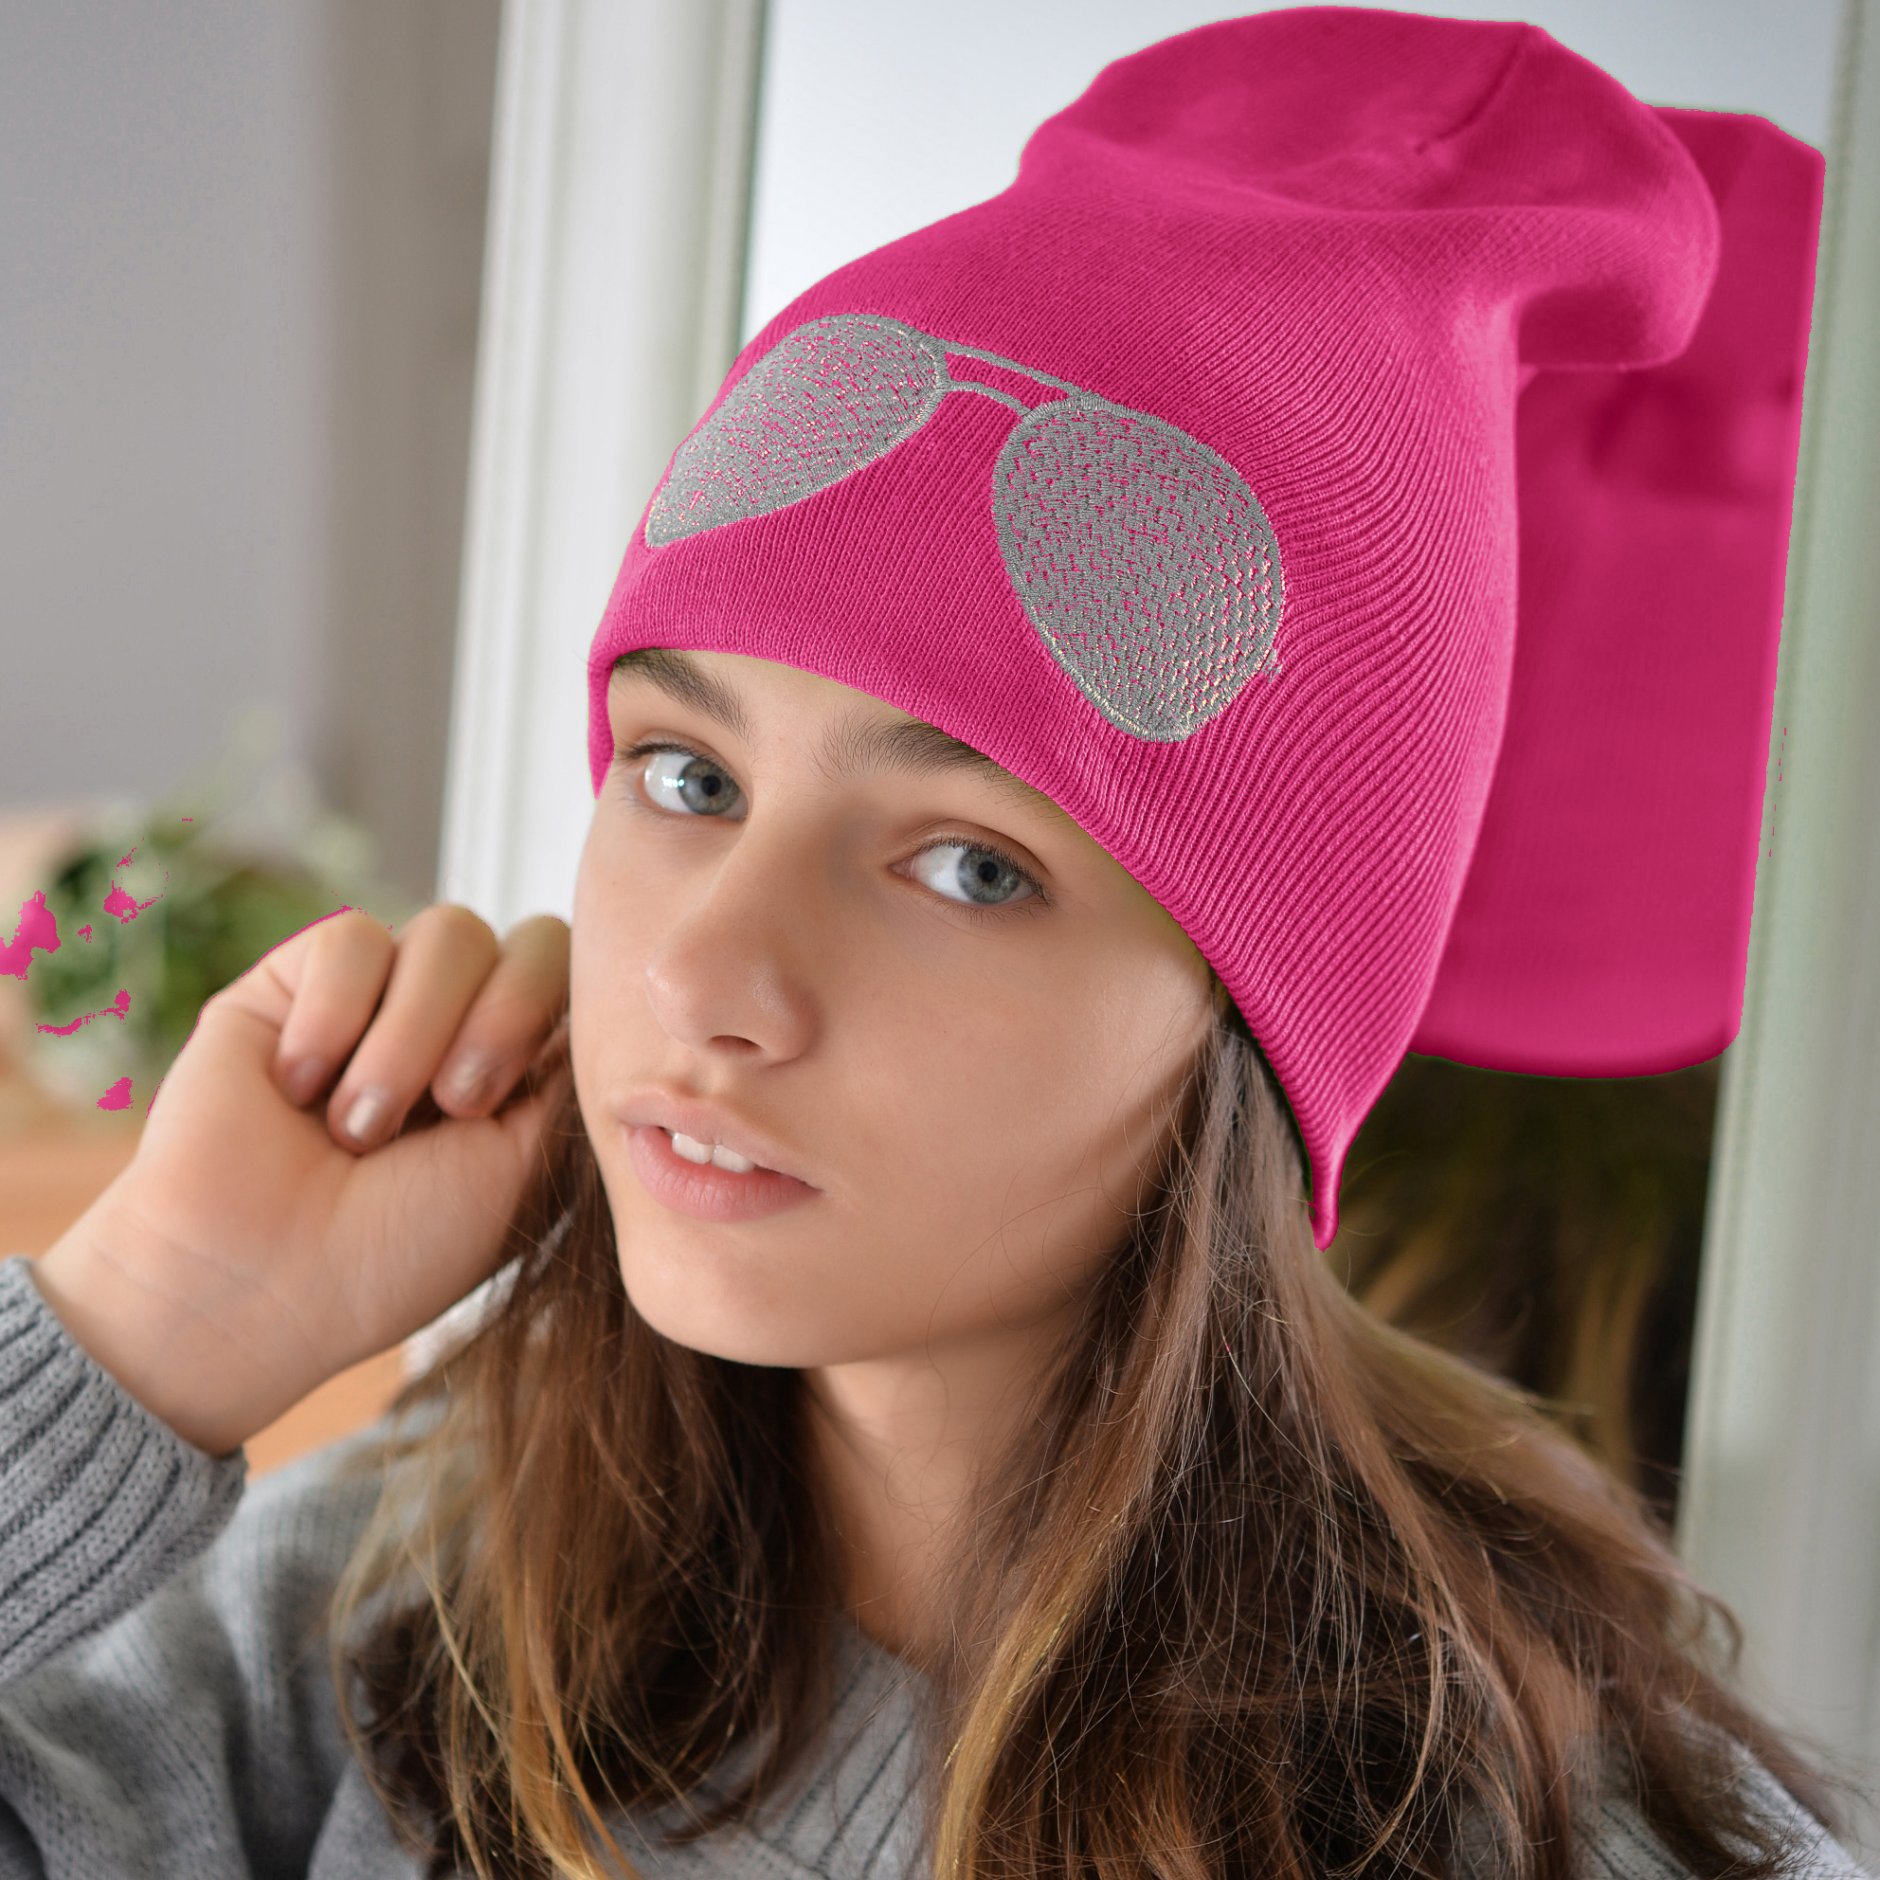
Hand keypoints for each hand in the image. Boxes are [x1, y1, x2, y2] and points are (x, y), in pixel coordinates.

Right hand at [33, 904, 571, 1456]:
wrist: (255, 1287)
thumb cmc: (395, 1254)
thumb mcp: (523, 1169)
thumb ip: (568, 1074)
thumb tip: (594, 996)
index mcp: (521, 1070)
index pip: (583, 982)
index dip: (564, 1017)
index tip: (513, 1104)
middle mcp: (458, 1023)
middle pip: (532, 941)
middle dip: (504, 1020)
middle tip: (455, 1108)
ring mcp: (380, 997)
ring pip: (449, 932)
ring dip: (414, 1036)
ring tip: (362, 1127)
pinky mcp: (293, 981)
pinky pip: (352, 937)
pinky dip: (335, 1016)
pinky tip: (300, 1089)